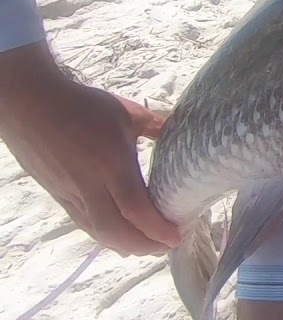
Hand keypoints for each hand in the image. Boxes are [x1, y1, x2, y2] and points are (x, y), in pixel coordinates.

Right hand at [0, 42, 180, 255]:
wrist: (31, 106)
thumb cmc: (82, 106)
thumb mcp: (126, 113)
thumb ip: (155, 125)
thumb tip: (179, 129)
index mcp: (112, 166)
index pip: (137, 209)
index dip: (157, 229)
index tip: (176, 236)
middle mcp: (91, 187)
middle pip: (117, 230)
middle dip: (144, 246)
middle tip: (165, 247)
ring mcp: (71, 194)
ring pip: (98, 231)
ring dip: (124, 245)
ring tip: (145, 247)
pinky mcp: (58, 195)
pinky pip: (84, 223)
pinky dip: (103, 235)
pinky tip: (116, 237)